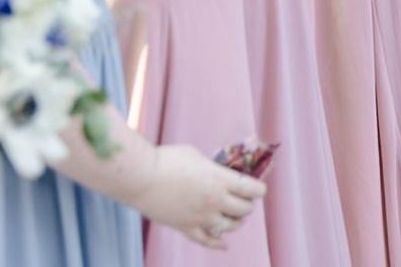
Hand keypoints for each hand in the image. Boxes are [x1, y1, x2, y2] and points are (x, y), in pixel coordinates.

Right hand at [130, 144, 266, 249]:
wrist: (141, 178)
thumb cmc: (168, 159)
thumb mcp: (198, 156)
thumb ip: (212, 168)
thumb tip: (219, 173)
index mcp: (221, 180)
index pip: (253, 189)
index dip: (259, 189)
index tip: (258, 188)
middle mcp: (215, 201)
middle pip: (244, 209)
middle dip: (247, 204)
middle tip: (244, 200)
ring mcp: (200, 217)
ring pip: (230, 226)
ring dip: (236, 221)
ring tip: (234, 217)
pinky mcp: (185, 227)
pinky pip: (206, 240)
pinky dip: (217, 244)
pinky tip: (224, 245)